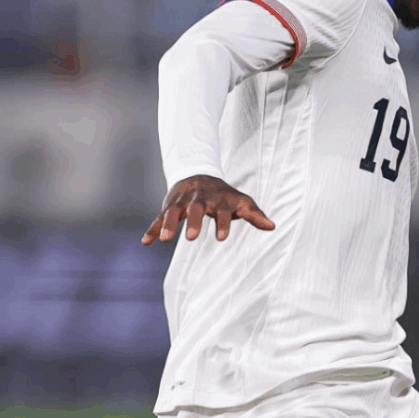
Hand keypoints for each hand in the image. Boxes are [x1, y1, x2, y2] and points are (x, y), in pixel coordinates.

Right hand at [141, 174, 275, 244]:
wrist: (198, 175)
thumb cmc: (223, 194)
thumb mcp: (240, 201)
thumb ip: (254, 214)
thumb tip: (272, 226)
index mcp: (217, 200)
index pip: (221, 211)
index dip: (223, 223)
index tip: (222, 238)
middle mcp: (198, 200)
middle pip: (195, 209)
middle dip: (193, 221)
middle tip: (192, 238)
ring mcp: (182, 203)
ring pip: (173, 212)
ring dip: (168, 224)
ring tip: (165, 239)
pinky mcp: (168, 208)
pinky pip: (158, 218)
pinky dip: (152, 229)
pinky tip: (145, 242)